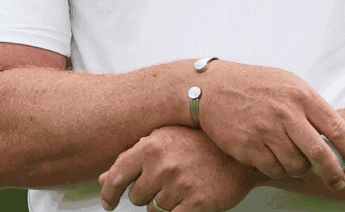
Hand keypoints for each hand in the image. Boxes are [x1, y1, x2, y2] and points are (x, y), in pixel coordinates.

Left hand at [100, 126, 258, 211]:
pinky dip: (177, 211)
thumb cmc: (201, 143)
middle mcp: (163, 165)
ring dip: (165, 202)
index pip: (116, 176)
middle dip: (147, 194)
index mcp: (151, 146)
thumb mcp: (165, 140)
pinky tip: (188, 198)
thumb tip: (104, 178)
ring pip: (155, 209)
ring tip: (183, 184)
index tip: (107, 202)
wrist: (239, 153)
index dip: (108, 193)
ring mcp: (179, 185)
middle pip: (136, 197)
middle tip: (166, 181)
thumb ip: (133, 157)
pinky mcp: (196, 203)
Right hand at [193, 61, 344, 188]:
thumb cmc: (253, 85)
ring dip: (300, 168)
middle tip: (339, 181)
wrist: (210, 88)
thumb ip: (310, 106)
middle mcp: (286, 113)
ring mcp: (266, 130)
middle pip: (320, 154)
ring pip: (296, 165)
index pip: (336, 127)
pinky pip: (273, 169)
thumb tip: (335, 132)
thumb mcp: (287, 83)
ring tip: (293, 159)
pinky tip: (273, 158)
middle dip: (334, 173)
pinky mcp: (248, 146)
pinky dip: (278, 169)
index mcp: (300, 95)